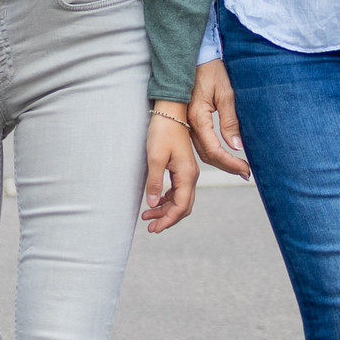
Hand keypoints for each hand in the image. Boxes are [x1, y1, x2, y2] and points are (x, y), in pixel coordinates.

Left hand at [142, 104, 197, 232]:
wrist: (170, 110)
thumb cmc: (162, 131)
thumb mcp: (155, 157)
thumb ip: (155, 182)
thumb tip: (153, 204)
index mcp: (187, 175)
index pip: (180, 206)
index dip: (168, 220)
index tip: (154, 228)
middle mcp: (191, 175)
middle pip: (183, 206)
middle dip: (167, 218)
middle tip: (150, 227)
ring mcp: (188, 171)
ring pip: (180, 198)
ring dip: (166, 209)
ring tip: (148, 216)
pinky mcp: (182, 166)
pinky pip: (178, 189)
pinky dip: (167, 199)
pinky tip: (156, 201)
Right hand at [188, 60, 248, 179]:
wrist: (196, 56)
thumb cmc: (211, 71)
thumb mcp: (226, 93)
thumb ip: (230, 121)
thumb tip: (237, 146)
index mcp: (198, 117)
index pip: (214, 150)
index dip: (230, 163)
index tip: (246, 169)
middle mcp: (190, 123)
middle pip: (207, 155)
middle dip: (227, 167)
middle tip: (246, 173)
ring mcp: (188, 122)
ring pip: (202, 151)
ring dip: (220, 162)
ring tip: (238, 168)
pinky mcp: (191, 120)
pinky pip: (200, 142)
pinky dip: (213, 152)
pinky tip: (225, 155)